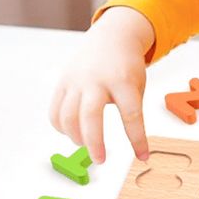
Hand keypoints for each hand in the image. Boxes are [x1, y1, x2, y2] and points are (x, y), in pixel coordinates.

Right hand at [49, 7, 153, 163]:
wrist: (112, 38)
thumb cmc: (127, 67)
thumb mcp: (137, 86)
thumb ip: (132, 112)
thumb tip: (132, 145)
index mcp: (123, 81)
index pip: (131, 114)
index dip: (137, 139)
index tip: (142, 156)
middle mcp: (97, 80)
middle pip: (90, 116)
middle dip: (94, 143)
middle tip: (100, 160)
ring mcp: (77, 80)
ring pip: (68, 116)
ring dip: (76, 137)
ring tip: (86, 145)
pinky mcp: (63, 82)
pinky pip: (55, 110)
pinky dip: (62, 127)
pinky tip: (73, 133)